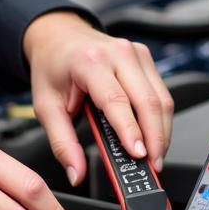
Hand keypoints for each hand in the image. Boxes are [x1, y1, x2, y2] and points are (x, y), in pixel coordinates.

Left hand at [22, 12, 173, 185]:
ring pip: (161, 98)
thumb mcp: (46, 106)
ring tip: (155, 156)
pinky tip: (153, 137)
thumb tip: (75, 172)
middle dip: (155, 138)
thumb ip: (62, 143)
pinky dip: (160, 120)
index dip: (131, 130)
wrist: (59, 37)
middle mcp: (118, 53)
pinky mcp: (146, 59)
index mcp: (90, 62)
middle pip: (148, 101)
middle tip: (152, 165)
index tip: (139, 154)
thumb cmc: (53, 67)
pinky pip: (161, 93)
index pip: (117, 100)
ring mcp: (136, 54)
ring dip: (162, 132)